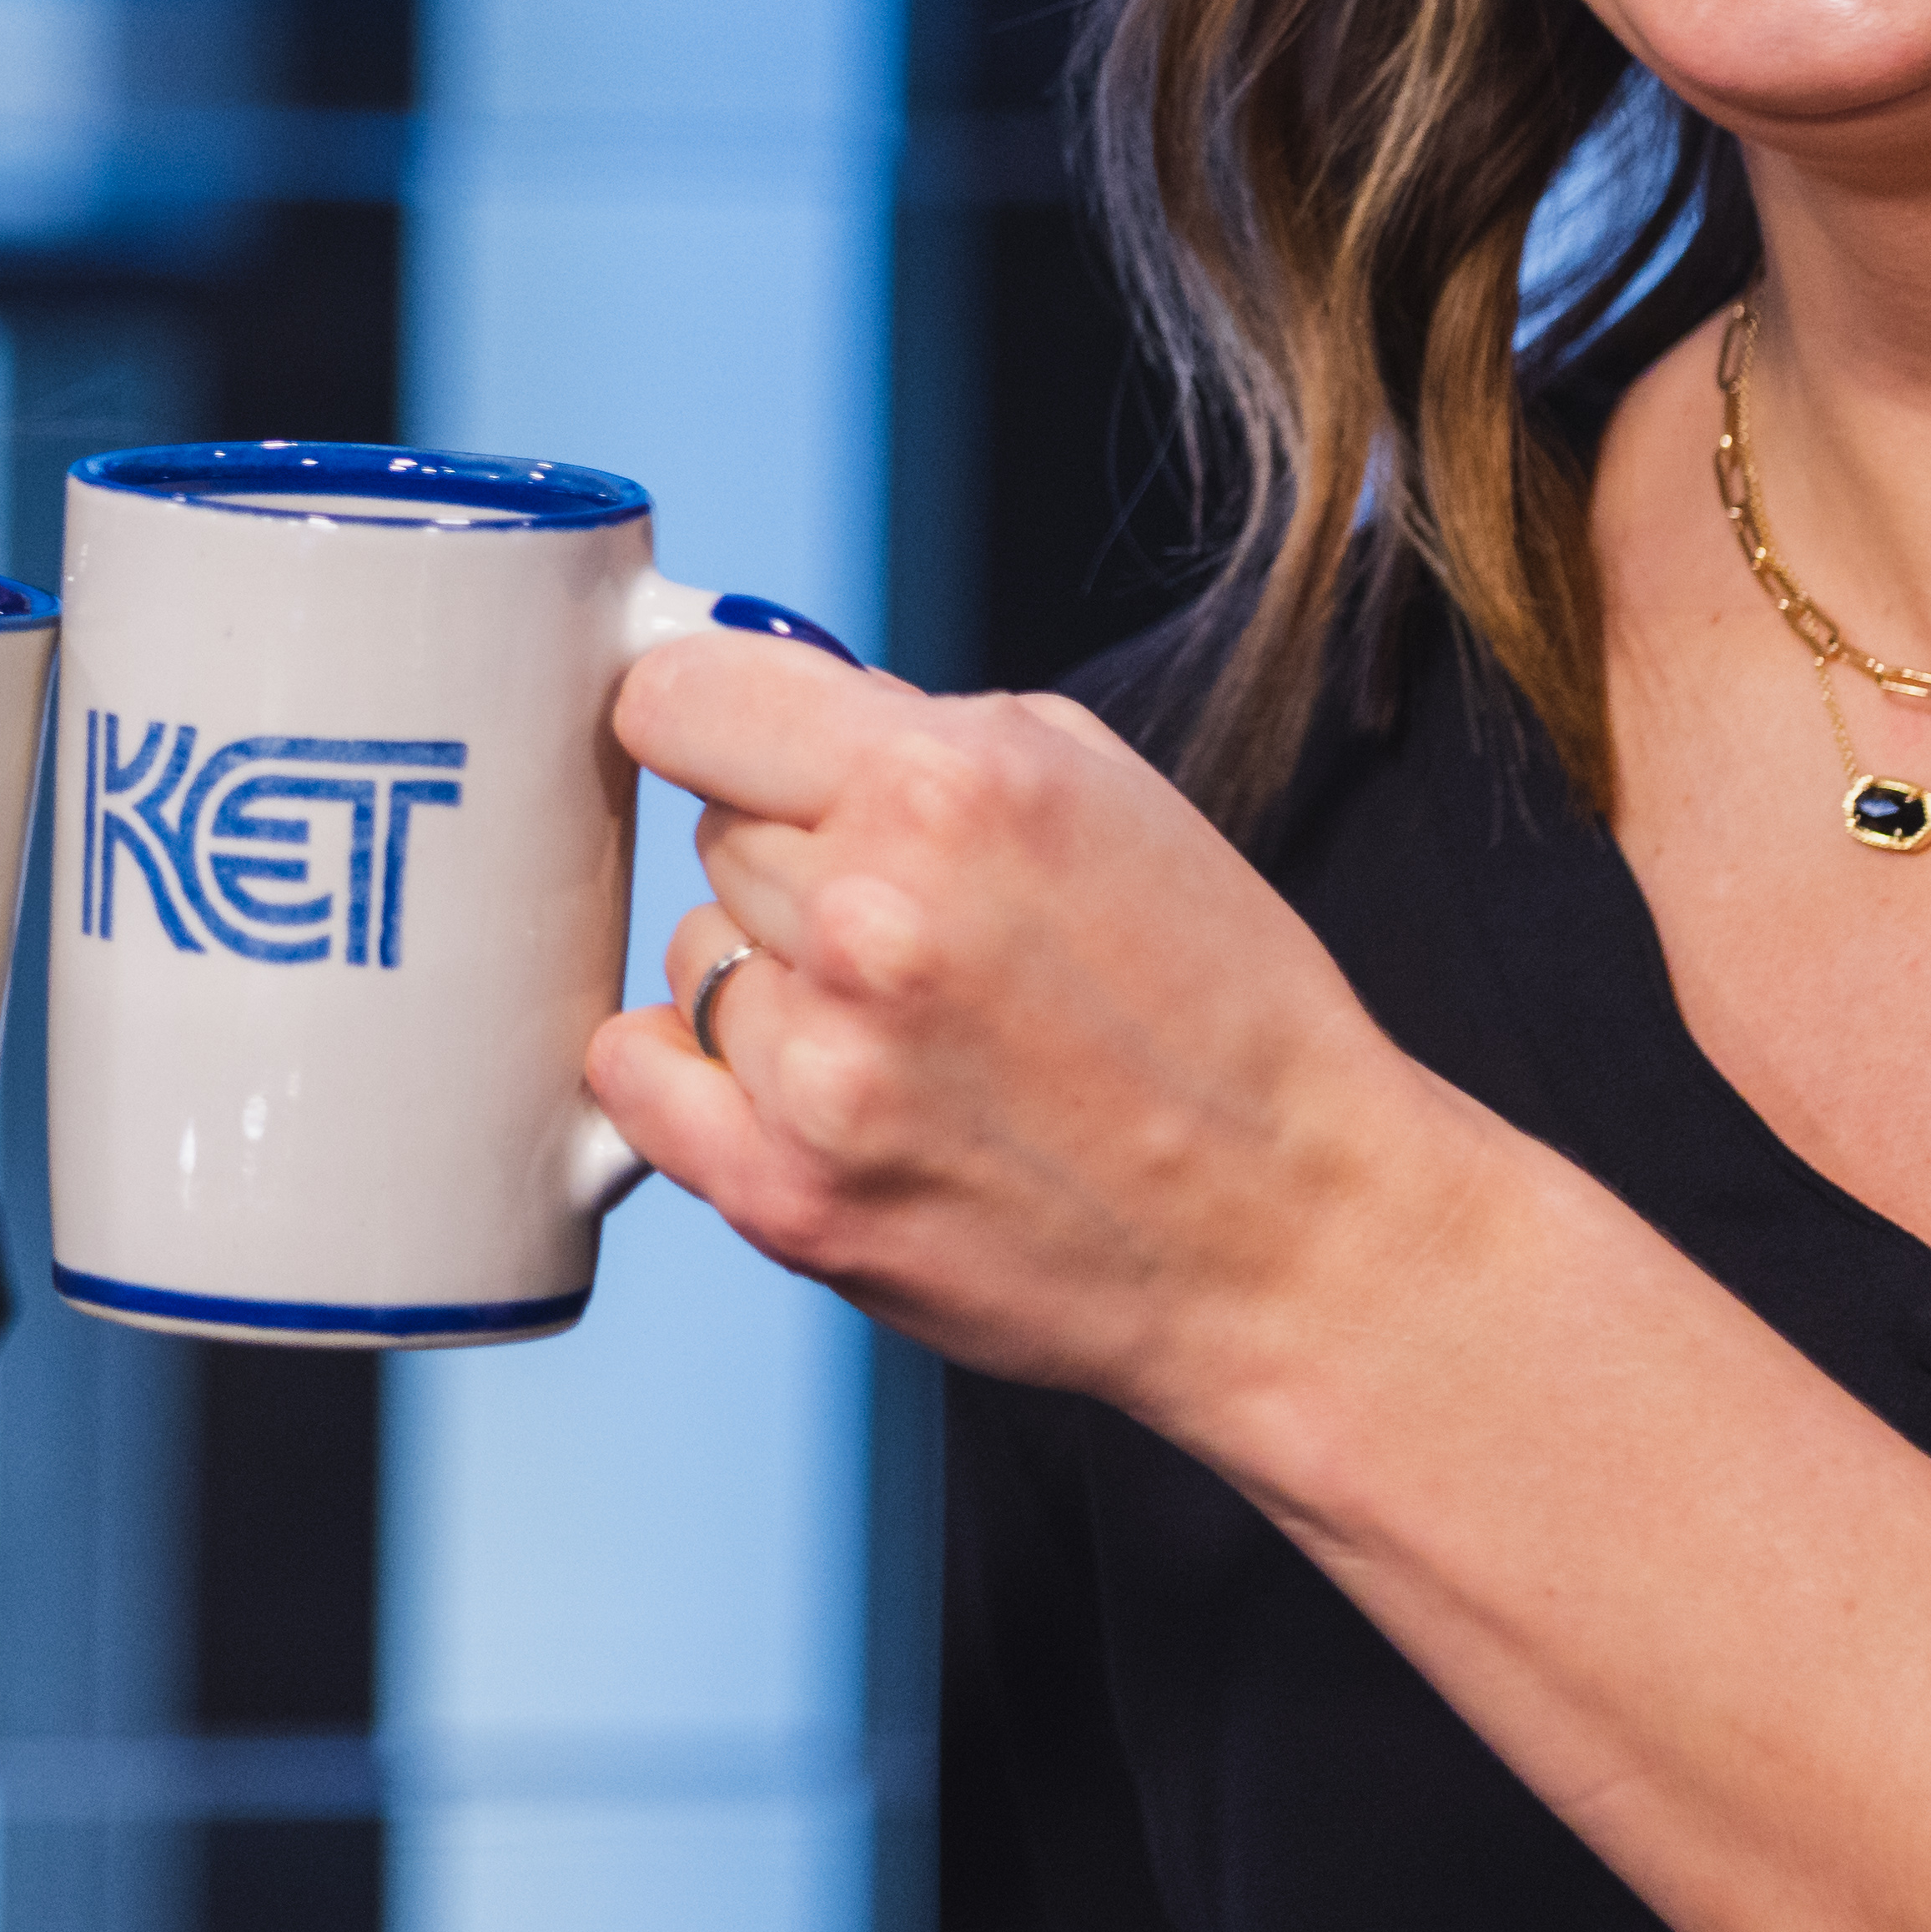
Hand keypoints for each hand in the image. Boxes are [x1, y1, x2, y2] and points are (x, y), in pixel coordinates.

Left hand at [580, 638, 1451, 1412]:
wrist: (1289, 1234)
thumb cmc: (1221, 1011)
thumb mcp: (1107, 792)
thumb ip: (921, 730)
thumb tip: (768, 704)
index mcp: (949, 789)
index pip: (683, 697)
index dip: (708, 715)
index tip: (725, 739)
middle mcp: (869, 920)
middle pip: (712, 831)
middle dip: (800, 859)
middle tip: (927, 930)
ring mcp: (822, 1071)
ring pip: (698, 958)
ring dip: (780, 982)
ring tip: (922, 1036)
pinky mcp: (789, 1197)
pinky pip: (642, 1079)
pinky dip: (703, 1077)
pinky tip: (816, 1089)